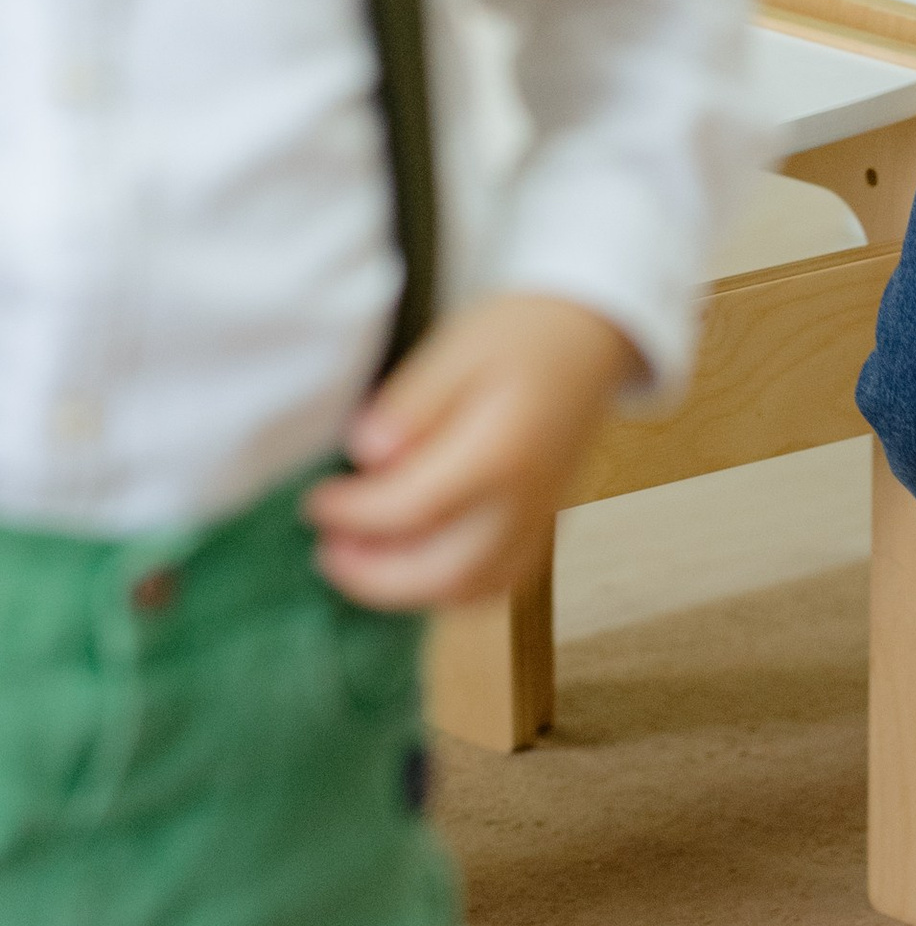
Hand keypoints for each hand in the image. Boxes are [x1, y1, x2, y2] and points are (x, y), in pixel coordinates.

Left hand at [304, 293, 638, 609]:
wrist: (592, 336)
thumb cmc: (521, 334)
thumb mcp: (456, 348)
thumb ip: (411, 405)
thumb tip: (366, 453)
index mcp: (503, 451)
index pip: (414, 508)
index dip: (354, 514)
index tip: (314, 502)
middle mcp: (528, 499)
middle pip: (446, 572)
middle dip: (374, 576)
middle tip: (327, 550)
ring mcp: (542, 518)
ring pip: (473, 588)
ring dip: (408, 591)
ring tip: (358, 561)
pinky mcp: (545, 524)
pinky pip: (498, 581)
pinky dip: (450, 588)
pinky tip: (412, 562)